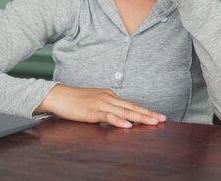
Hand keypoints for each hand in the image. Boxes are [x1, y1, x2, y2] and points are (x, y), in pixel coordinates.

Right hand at [34, 84, 165, 127]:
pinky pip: (109, 116)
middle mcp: (108, 97)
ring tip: (153, 122)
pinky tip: (128, 125)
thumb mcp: (93, 102)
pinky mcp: (92, 111)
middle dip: (148, 113)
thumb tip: (117, 117)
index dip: (144, 110)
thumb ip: (105, 108)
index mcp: (108, 95)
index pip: (130, 104)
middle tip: (163, 119)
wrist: (58, 96)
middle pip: (132, 107)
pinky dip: (119, 121)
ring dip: (140, 117)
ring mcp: (101, 103)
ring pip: (125, 111)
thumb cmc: (73, 101)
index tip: (157, 116)